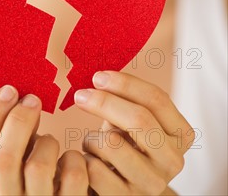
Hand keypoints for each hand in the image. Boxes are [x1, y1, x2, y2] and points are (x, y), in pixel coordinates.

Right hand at [0, 85, 88, 194]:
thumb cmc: (25, 193)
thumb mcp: (7, 175)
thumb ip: (10, 143)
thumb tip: (21, 97)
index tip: (9, 88)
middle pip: (4, 154)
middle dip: (19, 119)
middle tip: (33, 98)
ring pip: (39, 164)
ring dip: (48, 141)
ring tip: (48, 141)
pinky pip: (73, 174)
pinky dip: (74, 158)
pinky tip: (71, 161)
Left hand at [73, 71, 194, 195]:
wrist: (123, 188)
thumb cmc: (127, 145)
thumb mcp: (135, 121)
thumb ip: (127, 98)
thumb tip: (100, 78)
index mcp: (181, 134)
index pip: (157, 99)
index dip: (125, 84)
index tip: (98, 77)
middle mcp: (173, 161)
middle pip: (139, 119)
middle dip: (104, 102)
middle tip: (80, 95)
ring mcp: (152, 183)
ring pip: (112, 144)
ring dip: (92, 139)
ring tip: (92, 144)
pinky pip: (95, 170)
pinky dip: (85, 160)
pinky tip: (89, 162)